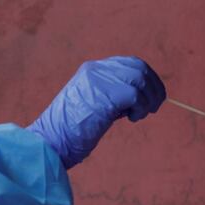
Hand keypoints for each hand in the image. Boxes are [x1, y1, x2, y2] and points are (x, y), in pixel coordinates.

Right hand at [26, 56, 165, 168]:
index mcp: (92, 70)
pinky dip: (141, 108)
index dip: (147, 79)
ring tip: (141, 115)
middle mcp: (97, 70)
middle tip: (154, 108)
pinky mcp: (104, 96)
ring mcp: (99, 80)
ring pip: (140, 79)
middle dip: (154, 87)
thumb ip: (113, 96)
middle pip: (139, 67)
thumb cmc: (71, 132)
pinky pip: (136, 95)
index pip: (129, 63)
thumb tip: (141, 98)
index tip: (152, 97)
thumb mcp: (93, 105)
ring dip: (149, 99)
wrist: (50, 141)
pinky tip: (132, 119)